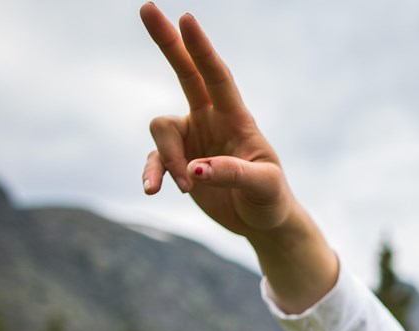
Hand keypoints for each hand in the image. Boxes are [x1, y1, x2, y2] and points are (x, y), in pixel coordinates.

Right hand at [138, 3, 334, 312]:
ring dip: (169, 159)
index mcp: (237, 119)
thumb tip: (194, 171)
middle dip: (167, 42)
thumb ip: (233, 174)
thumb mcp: (263, 187)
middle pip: (185, 72)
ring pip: (161, 130)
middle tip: (147, 7)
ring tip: (187, 187)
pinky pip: (154, 159)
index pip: (217, 77)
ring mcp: (192, 138)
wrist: (261, 221)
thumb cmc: (271, 200)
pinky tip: (153, 190)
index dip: (201, 49)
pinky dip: (153, 174)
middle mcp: (211, 121)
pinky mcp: (178, 161)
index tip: (187, 19)